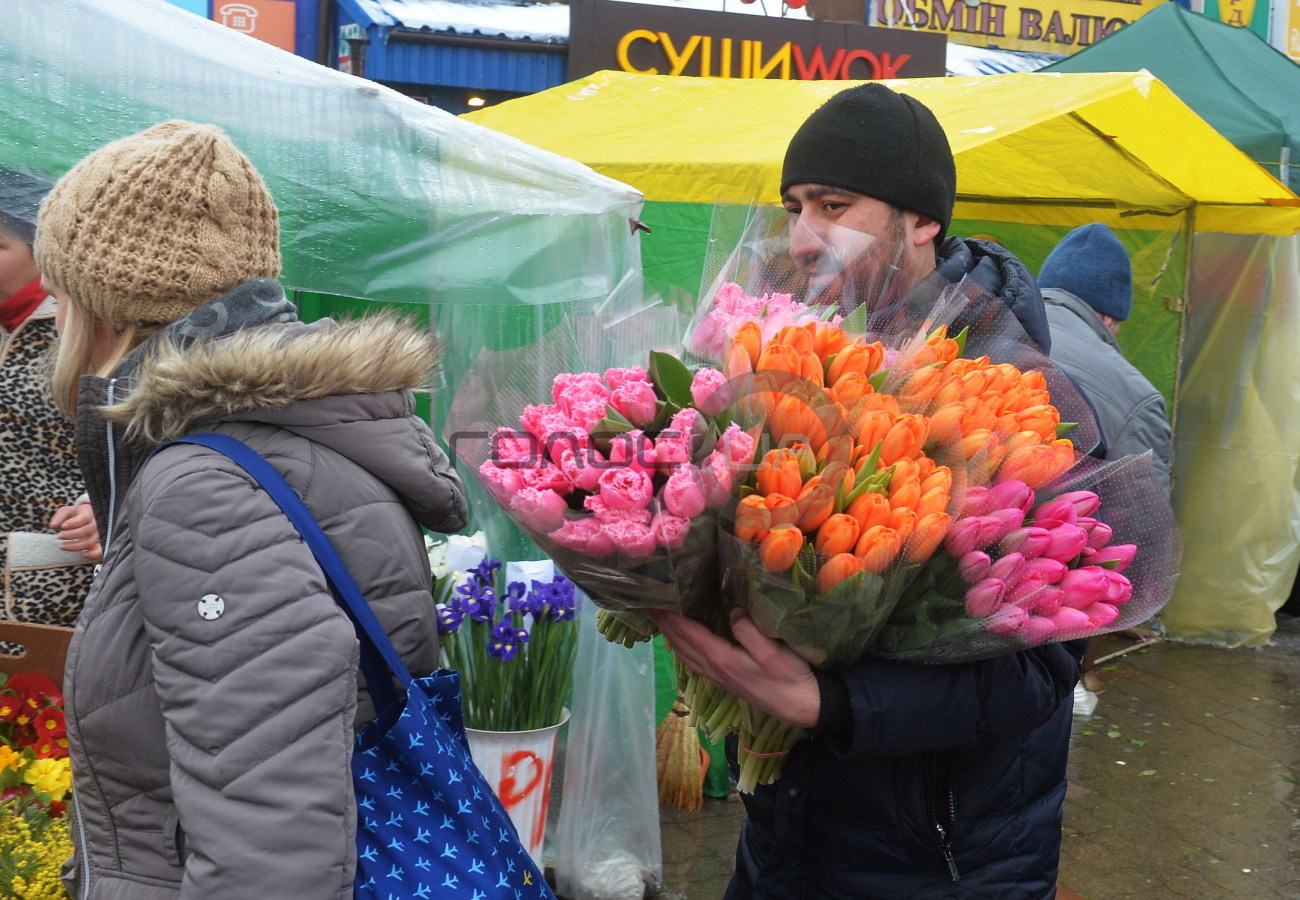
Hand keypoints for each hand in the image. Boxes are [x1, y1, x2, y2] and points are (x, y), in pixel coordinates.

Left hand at [50, 503, 101, 560]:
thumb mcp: (67, 512)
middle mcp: (96, 524)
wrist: (89, 517)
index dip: (74, 523)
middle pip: (87, 530)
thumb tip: (53, 526)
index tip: (63, 526)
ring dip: (77, 546)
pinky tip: (84, 554)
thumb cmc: (76, 515)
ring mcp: (99, 534)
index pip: (85, 518)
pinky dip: (94, 553)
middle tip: (59, 536)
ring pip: (91, 541)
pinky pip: (100, 549)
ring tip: (62, 546)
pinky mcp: (99, 543)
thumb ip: (59, 517)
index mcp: (88, 513)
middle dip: (72, 535)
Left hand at [648, 608, 820, 729]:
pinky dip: (681, 648)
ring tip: (660, 620)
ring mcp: (717, 677)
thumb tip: (731, 611)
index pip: (686, 632)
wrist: (801, 706)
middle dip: (663, 624)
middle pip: (679, 643)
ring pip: (684, 654)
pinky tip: (681, 642)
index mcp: (721, 659)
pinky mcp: (724, 681)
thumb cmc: (789, 677)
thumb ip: (748, 629)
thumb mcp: (772, 650)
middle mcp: (713, 669)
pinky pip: (693, 661)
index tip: (653, 599)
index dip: (668, 616)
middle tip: (648, 604)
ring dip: (669, 636)